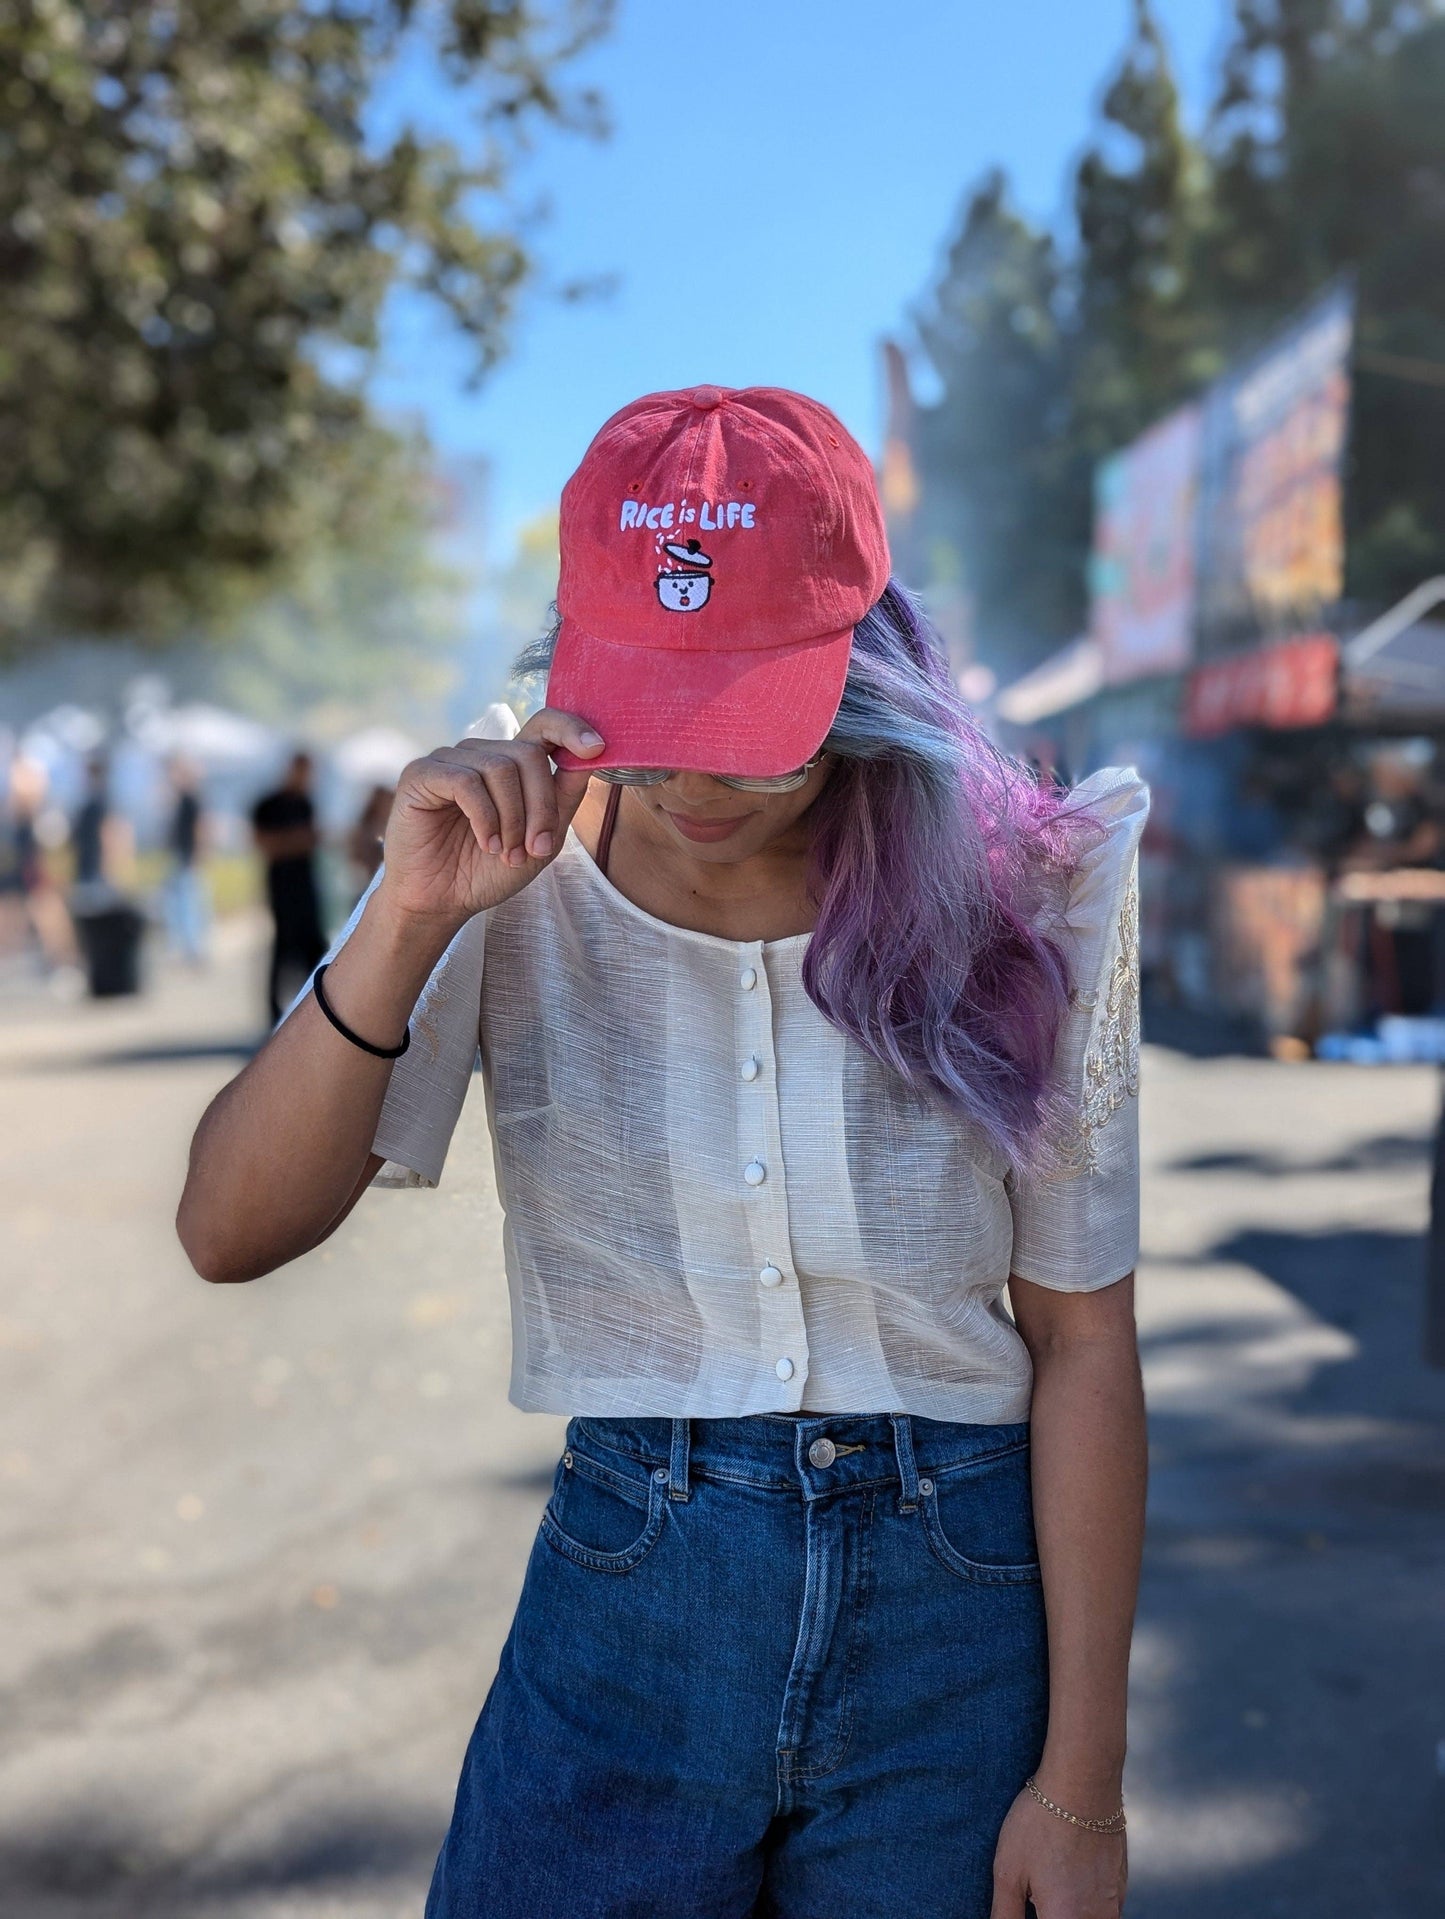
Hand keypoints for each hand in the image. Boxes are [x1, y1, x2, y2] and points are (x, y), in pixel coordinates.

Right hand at [374, 708, 604, 930]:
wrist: (442, 900)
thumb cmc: (489, 870)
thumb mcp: (543, 838)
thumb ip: (565, 797)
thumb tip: (593, 755)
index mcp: (511, 764)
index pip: (543, 726)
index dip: (570, 728)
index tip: (596, 746)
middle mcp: (481, 754)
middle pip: (528, 755)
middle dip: (541, 806)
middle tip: (536, 848)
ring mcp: (450, 760)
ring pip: (500, 769)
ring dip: (512, 819)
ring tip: (507, 853)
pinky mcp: (422, 773)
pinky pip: (466, 781)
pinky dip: (484, 818)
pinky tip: (486, 843)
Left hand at [989, 1788, 1127, 1917]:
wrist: (1083, 1781)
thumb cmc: (1040, 1822)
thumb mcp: (1008, 1871)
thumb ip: (1005, 1915)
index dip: (1033, 1915)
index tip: (1028, 1900)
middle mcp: (1096, 1918)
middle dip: (1048, 1911)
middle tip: (1036, 1890)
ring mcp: (1115, 1903)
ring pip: (1089, 1918)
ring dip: (1067, 1908)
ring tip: (1050, 1876)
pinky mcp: (1122, 1884)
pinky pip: (1103, 1907)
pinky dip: (1084, 1899)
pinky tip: (1068, 1868)